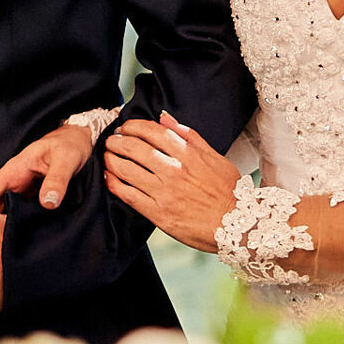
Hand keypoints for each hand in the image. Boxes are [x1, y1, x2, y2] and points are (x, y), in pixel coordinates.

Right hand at [0, 123, 93, 269]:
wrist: (79, 142)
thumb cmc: (70, 146)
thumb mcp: (65, 160)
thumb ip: (57, 180)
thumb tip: (48, 203)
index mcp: (13, 172)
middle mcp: (11, 185)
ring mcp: (18, 194)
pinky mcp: (29, 203)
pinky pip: (11, 219)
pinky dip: (2, 233)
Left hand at [103, 111, 241, 252]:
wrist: (237, 226)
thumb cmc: (228, 191)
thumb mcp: (215, 157)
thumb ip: (189, 136)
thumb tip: (165, 117)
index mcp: (188, 154)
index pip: (153, 132)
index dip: (133, 126)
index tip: (125, 127)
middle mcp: (174, 170)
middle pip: (135, 148)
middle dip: (117, 141)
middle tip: (111, 140)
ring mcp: (165, 192)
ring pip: (127, 170)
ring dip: (111, 160)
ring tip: (106, 156)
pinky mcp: (158, 213)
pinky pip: (129, 195)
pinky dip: (114, 184)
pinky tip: (108, 177)